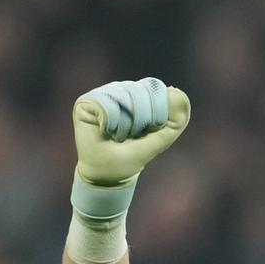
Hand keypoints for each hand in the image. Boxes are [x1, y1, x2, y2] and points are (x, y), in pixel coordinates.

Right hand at [73, 78, 190, 186]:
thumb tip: (178, 92)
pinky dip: (110, 122)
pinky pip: (106, 104)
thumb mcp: (161, 140)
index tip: (147, 132)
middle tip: (131, 135)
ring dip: (125, 124)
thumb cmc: (133, 156)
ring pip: (123, 97)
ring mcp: (104, 94)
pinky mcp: (86, 101)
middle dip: (141, 120)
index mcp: (141, 97)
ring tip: (118, 134)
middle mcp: (122, 91)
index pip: (155, 90)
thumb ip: (175, 120)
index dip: (156, 113)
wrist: (107, 173)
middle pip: (139, 92)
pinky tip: (105, 130)